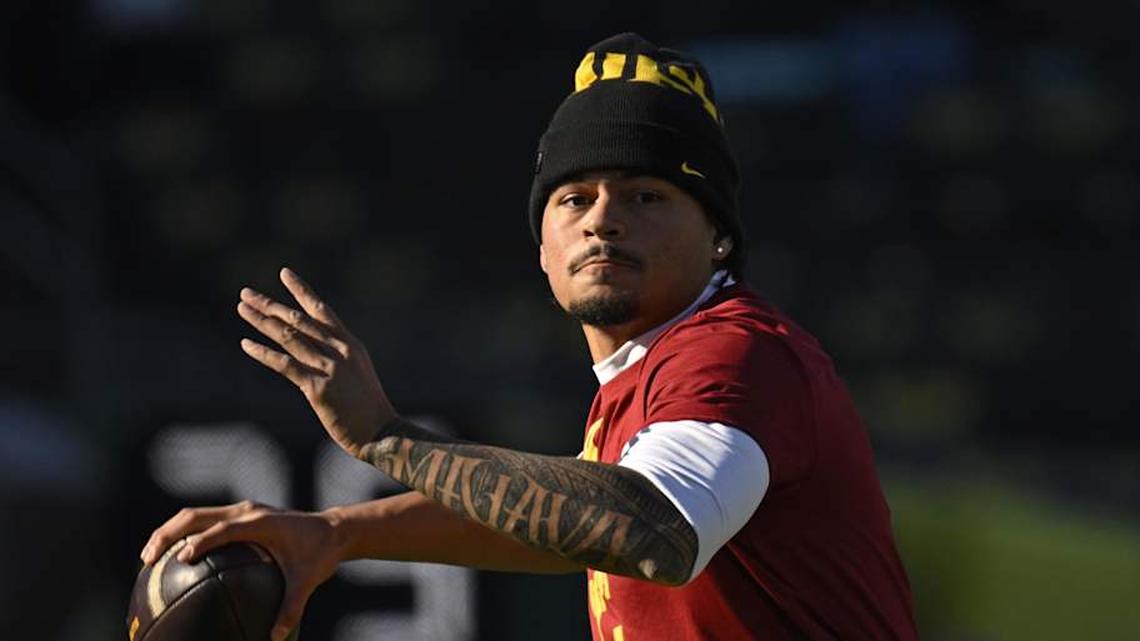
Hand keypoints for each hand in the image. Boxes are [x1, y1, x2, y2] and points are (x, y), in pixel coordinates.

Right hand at [140, 501, 343, 640]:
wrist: (333, 530)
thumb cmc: (320, 554)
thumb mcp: (307, 581)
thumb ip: (291, 608)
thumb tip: (275, 637)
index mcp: (259, 522)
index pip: (222, 529)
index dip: (201, 542)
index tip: (180, 560)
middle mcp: (247, 511)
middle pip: (197, 515)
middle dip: (168, 533)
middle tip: (147, 559)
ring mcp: (242, 510)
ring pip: (195, 514)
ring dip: (169, 531)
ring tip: (148, 557)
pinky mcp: (241, 514)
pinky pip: (205, 520)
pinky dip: (184, 534)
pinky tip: (171, 557)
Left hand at [238, 267, 395, 457]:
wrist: (382, 431)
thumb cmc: (369, 407)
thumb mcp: (357, 373)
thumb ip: (337, 358)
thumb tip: (313, 351)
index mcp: (350, 344)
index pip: (321, 310)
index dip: (301, 291)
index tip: (284, 273)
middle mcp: (339, 350)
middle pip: (299, 319)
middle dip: (270, 305)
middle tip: (246, 293)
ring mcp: (329, 368)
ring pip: (289, 337)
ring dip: (263, 321)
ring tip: (242, 309)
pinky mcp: (318, 388)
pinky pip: (285, 366)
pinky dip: (263, 353)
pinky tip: (246, 344)